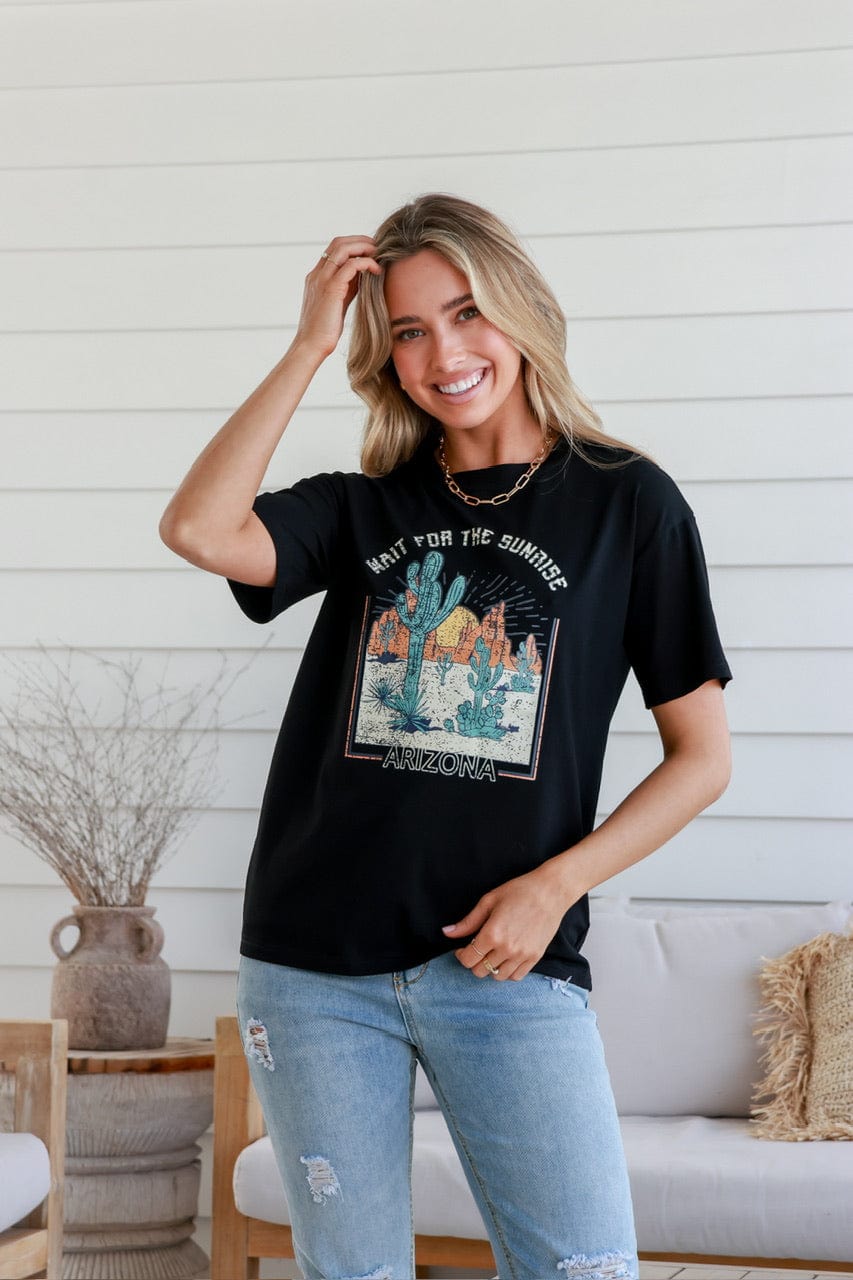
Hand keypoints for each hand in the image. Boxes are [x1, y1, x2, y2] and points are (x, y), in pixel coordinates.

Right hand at [294, 235, 382, 358]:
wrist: (311, 346)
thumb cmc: (325, 330)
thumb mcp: (338, 302)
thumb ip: (348, 287)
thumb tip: (365, 275)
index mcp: (317, 276)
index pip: (334, 249)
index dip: (354, 245)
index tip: (371, 251)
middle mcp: (317, 274)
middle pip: (338, 242)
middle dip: (360, 241)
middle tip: (378, 248)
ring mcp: (322, 280)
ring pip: (343, 248)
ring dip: (364, 247)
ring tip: (379, 255)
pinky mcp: (331, 289)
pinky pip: (350, 265)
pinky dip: (366, 263)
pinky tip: (376, 270)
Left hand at [441, 867, 573, 980]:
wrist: (550, 892)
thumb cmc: (519, 891)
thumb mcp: (489, 901)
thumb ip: (468, 921)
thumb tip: (447, 932)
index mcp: (492, 933)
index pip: (468, 959)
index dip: (461, 955)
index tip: (462, 949)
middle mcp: (507, 948)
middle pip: (480, 970)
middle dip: (474, 962)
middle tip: (477, 949)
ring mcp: (522, 955)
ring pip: (497, 976)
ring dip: (490, 968)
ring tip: (492, 953)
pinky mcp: (535, 957)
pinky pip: (516, 976)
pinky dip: (507, 971)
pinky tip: (506, 958)